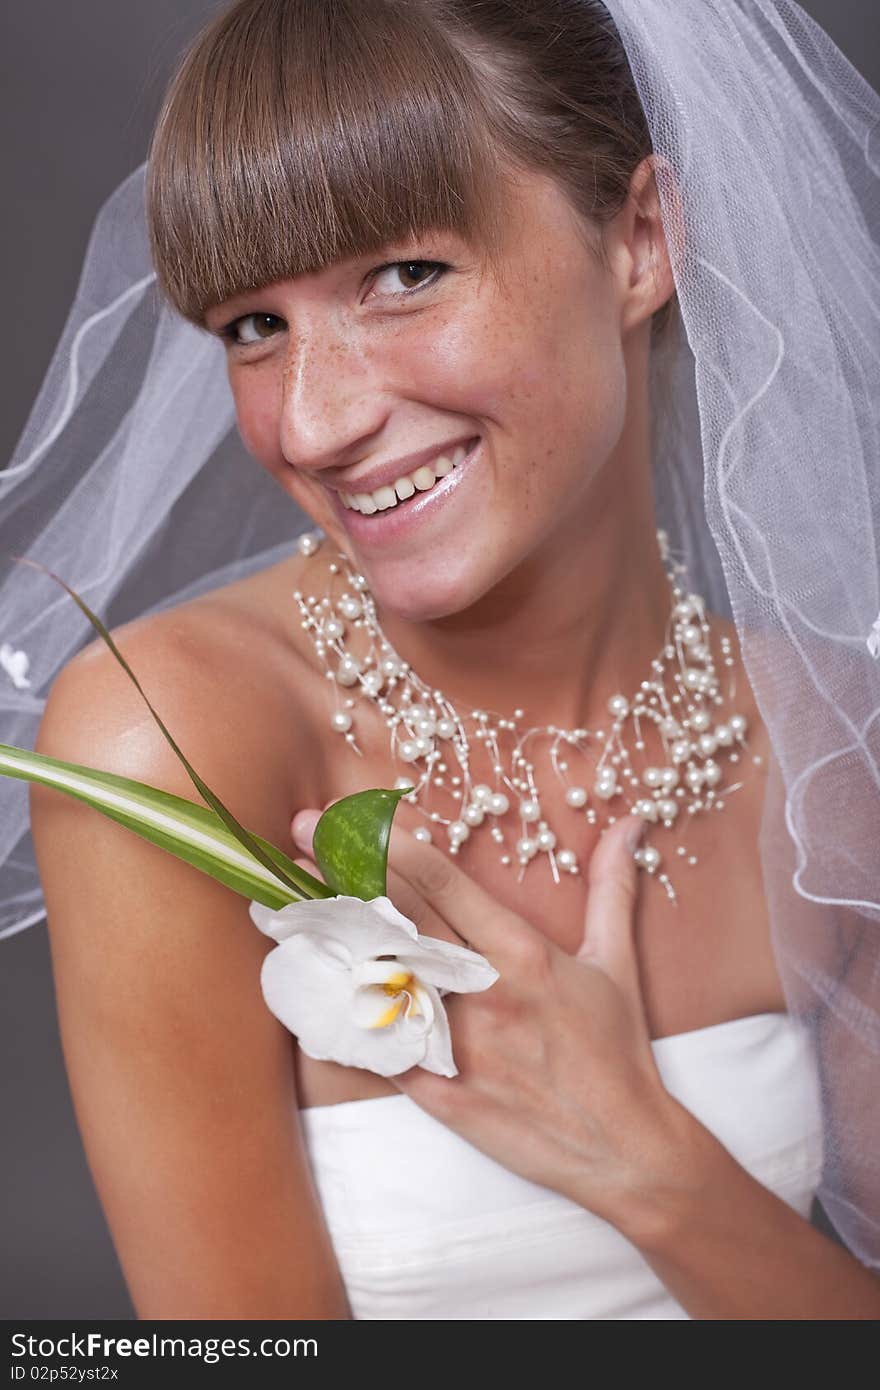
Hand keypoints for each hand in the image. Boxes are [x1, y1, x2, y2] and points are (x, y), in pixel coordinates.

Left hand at [290, 801, 692, 1230]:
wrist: (624, 1148)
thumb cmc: (617, 1050)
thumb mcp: (616, 961)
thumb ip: (612, 887)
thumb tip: (629, 824)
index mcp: (522, 953)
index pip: (442, 882)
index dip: (387, 842)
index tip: (347, 815)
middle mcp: (482, 992)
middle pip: (399, 916)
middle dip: (343, 869)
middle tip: (298, 834)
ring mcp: (456, 1044)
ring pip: (377, 975)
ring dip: (333, 933)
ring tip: (289, 899)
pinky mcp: (438, 1091)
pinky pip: (378, 1046)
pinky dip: (342, 1015)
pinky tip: (307, 985)